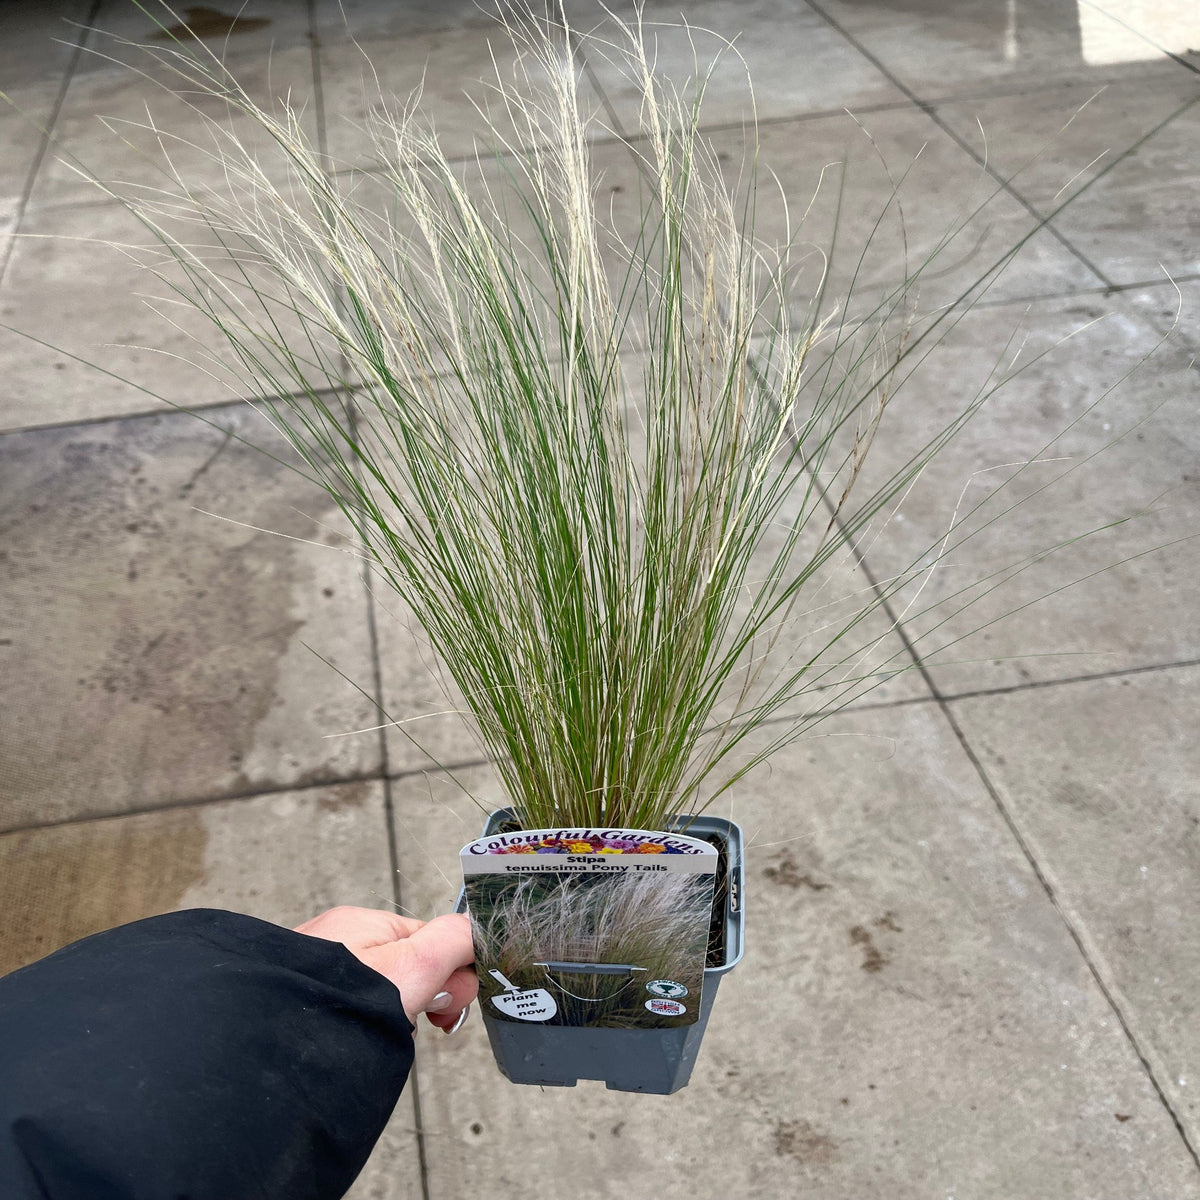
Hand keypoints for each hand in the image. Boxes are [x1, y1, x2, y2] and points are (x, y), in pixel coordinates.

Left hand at [295, 907, 476, 1031]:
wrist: (270, 1056)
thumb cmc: (334, 1008)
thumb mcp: (413, 967)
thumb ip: (451, 941)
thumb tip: (475, 929)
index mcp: (363, 923)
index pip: (431, 938)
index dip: (450, 974)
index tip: (447, 1009)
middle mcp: (336, 943)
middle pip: (406, 966)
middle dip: (421, 998)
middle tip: (416, 1023)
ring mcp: (315, 976)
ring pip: (378, 994)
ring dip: (392, 1018)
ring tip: (381, 1039)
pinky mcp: (302, 1006)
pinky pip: (350, 1012)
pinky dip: (363, 1029)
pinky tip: (357, 1045)